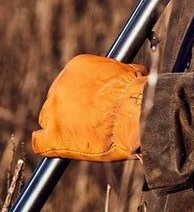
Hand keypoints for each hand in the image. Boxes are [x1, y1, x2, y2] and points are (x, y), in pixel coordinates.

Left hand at [32, 54, 148, 161]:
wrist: (134, 114)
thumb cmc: (136, 92)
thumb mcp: (130, 72)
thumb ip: (117, 75)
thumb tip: (124, 79)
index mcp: (78, 66)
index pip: (72, 79)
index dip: (82, 92)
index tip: (92, 100)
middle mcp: (60, 85)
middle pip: (58, 98)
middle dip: (69, 108)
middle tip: (87, 117)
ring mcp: (54, 111)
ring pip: (48, 118)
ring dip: (61, 124)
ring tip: (80, 133)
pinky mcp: (53, 136)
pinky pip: (40, 141)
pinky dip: (47, 143)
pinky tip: (57, 145)